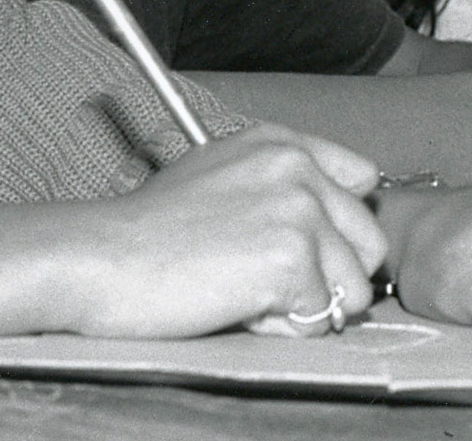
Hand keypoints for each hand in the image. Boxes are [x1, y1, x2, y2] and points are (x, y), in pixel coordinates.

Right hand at [65, 124, 387, 338]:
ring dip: (306, 306)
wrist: (102, 258)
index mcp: (281, 143)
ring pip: (355, 290)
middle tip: (264, 279)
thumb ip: (280, 183)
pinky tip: (236, 306)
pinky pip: (320, 320)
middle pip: (369, 244)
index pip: (362, 181)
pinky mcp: (291, 260)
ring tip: (245, 291)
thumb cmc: (148, 228)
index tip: (302, 243)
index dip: (339, 226)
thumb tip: (338, 218)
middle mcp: (297, 169)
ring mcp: (297, 212)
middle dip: (330, 275)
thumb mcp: (218, 174)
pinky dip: (282, 328)